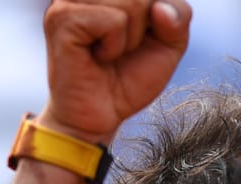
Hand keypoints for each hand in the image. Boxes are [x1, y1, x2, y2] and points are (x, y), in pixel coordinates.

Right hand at [39, 0, 191, 143]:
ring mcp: (70, 0)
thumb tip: (160, 7)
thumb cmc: (130, 76)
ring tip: (110, 52)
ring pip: (133, 2)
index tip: (140, 37)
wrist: (101, 115)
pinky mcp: (62, 17)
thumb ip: (178, 15)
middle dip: (148, 27)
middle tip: (123, 48)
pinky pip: (113, 21)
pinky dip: (114, 46)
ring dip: (131, 38)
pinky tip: (97, 56)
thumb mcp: (169, 44)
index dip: (162, 15)